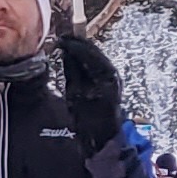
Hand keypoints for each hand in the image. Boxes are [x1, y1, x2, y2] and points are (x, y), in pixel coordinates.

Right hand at [58, 32, 122, 151]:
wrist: (103, 139)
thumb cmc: (90, 122)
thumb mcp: (75, 95)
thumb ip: (72, 72)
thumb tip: (67, 54)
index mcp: (106, 77)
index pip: (90, 54)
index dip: (75, 45)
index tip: (62, 40)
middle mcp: (112, 74)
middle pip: (95, 52)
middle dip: (79, 44)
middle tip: (63, 38)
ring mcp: (114, 77)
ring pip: (97, 57)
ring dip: (83, 50)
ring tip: (68, 44)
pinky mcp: (111, 82)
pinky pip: (98, 65)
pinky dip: (86, 59)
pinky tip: (76, 57)